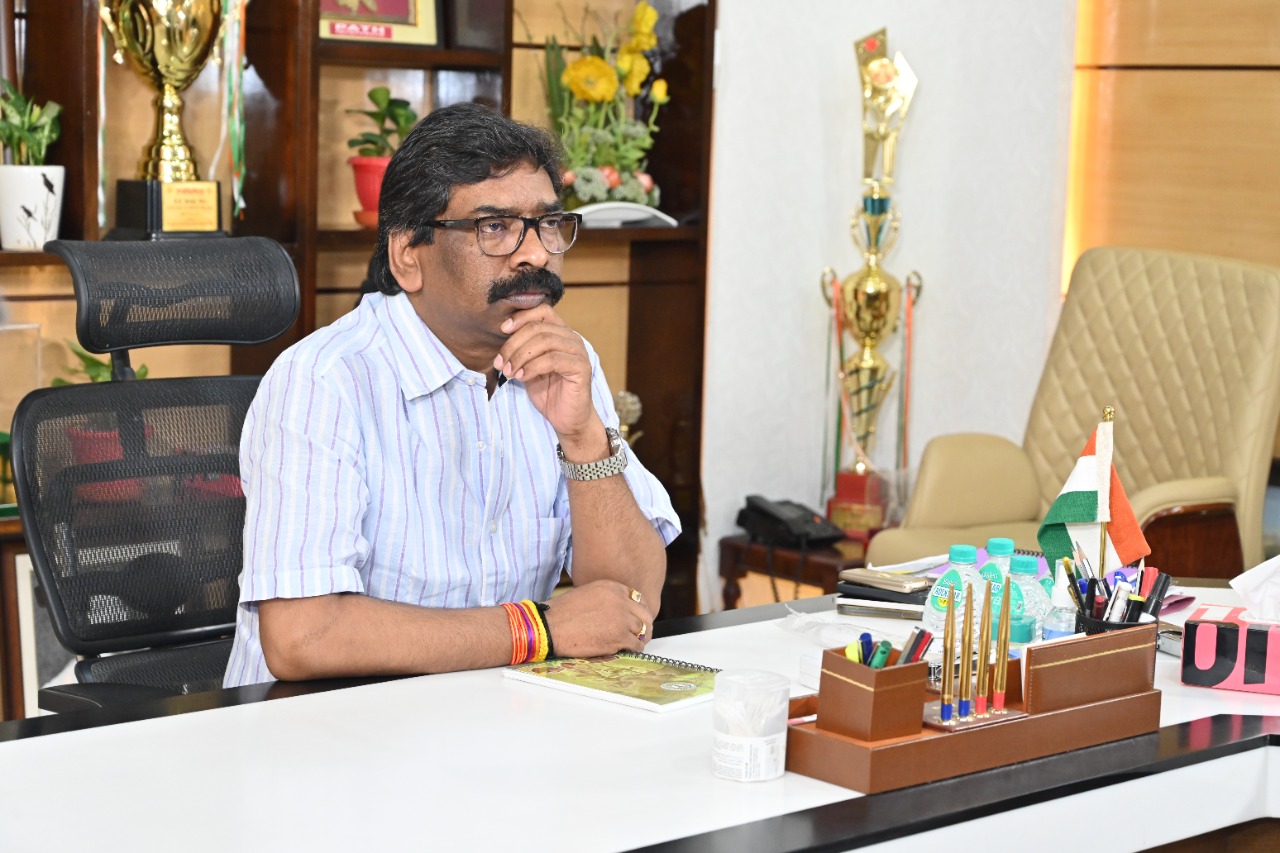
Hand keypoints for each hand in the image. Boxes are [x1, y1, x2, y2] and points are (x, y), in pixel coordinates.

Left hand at [495, 305, 596, 441]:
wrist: (567, 419)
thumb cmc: (548, 392)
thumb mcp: (528, 365)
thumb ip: (522, 349)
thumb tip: (502, 333)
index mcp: (561, 333)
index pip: (542, 311)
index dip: (521, 317)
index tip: (502, 330)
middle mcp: (572, 338)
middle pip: (538, 327)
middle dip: (513, 344)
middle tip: (500, 362)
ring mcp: (578, 352)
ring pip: (544, 341)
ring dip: (520, 356)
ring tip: (508, 372)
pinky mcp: (581, 368)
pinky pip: (552, 360)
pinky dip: (532, 367)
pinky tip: (521, 376)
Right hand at [542, 580, 653, 656]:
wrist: (550, 626)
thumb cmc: (561, 612)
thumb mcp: (588, 594)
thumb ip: (606, 599)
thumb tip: (617, 612)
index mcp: (612, 588)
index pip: (638, 598)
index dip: (639, 610)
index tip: (637, 618)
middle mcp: (620, 601)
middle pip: (644, 614)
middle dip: (644, 625)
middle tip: (641, 634)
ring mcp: (621, 619)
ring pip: (642, 630)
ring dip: (639, 638)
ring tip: (633, 643)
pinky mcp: (619, 637)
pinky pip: (636, 645)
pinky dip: (634, 649)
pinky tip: (627, 650)